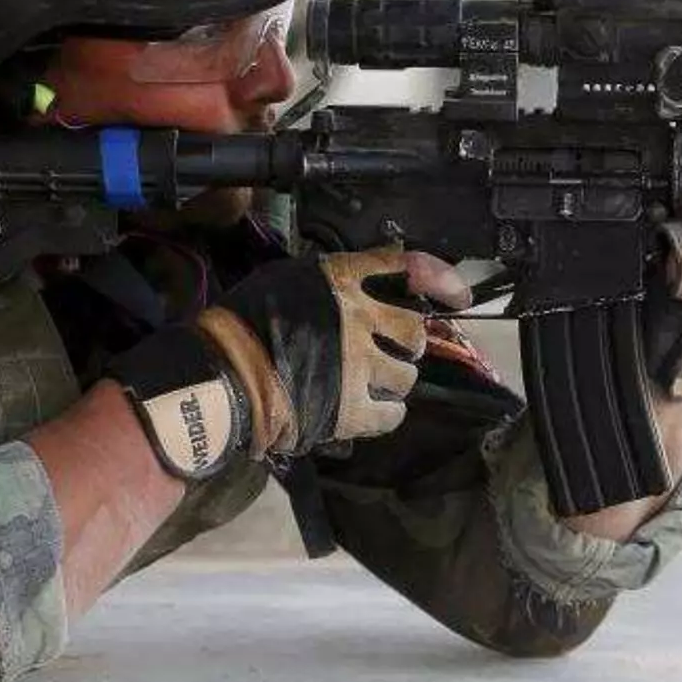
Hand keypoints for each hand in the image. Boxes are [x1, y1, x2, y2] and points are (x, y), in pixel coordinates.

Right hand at [105, 245, 431, 480]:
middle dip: (408, 343)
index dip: (442, 279)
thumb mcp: (288, 279)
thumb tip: (368, 281)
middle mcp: (358, 319)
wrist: (221, 375)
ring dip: (395, 381)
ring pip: (406, 376)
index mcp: (341, 281)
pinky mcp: (350, 408)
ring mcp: (357, 365)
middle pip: (414, 331)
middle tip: (391, 352)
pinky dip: (386, 414)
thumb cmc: (244, 322)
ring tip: (374, 385)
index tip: (460, 294)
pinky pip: (392, 414)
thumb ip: (332, 281)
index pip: (407, 267)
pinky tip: (371, 412)